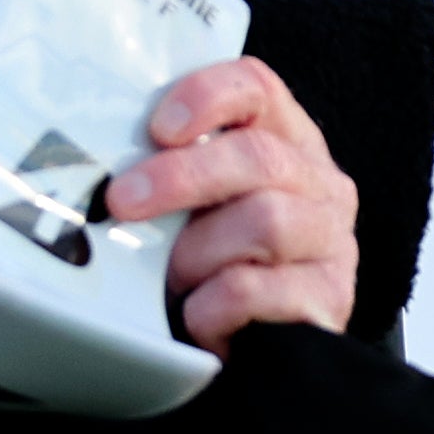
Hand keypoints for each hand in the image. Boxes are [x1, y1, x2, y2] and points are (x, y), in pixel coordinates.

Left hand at [112, 54, 356, 347]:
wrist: (252, 344)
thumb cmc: (213, 262)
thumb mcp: (194, 205)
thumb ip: (171, 169)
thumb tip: (99, 161)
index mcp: (286, 140)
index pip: (257, 88)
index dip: (207, 96)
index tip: (158, 128)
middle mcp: (321, 183)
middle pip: (259, 157)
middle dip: (181, 177)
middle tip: (123, 201)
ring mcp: (333, 241)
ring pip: (264, 222)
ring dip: (196, 252)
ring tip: (171, 278)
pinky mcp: (330, 298)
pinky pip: (254, 289)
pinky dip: (209, 304)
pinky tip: (197, 316)